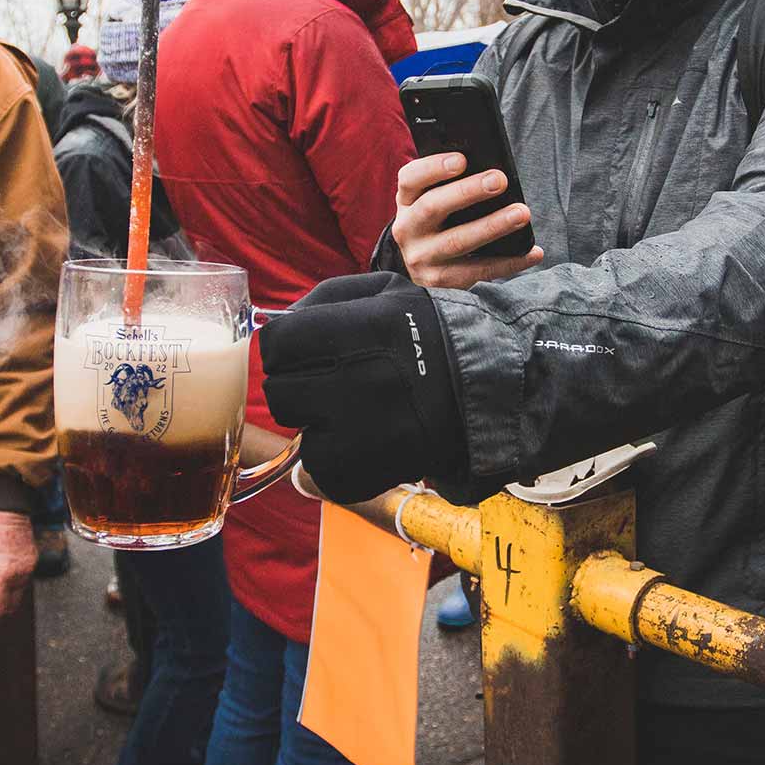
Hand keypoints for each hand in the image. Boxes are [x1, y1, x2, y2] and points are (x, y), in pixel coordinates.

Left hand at [261, 273, 468, 501]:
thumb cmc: (430, 334)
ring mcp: (364, 433)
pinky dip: (336, 460)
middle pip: (279, 392)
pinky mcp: (369, 473)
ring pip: (299, 434)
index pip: (275, 346)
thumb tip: (277, 323)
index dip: (285, 350)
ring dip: (317, 425)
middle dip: (299, 387)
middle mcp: (359, 381)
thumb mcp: (386, 291)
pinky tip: (364, 441)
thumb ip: (325, 297)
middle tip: (331, 385)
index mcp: (359, 330)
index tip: (304, 355)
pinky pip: (322, 470)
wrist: (488, 390)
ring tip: (352, 414)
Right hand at [390, 153, 543, 288]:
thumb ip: (452, 185)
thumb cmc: (441, 221)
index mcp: (407, 200)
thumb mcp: (434, 200)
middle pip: (432, 207)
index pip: (411, 178)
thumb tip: (492, 173)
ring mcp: (420, 258)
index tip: (462, 159)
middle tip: (500, 180)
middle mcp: (407, 229)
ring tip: (521, 213)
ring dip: (492, 226)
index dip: (434, 168)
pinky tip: (532, 252)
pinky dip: (508, 262)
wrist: (424, 265)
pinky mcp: (439, 282)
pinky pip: (477, 272)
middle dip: (468, 192)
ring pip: (457, 241)